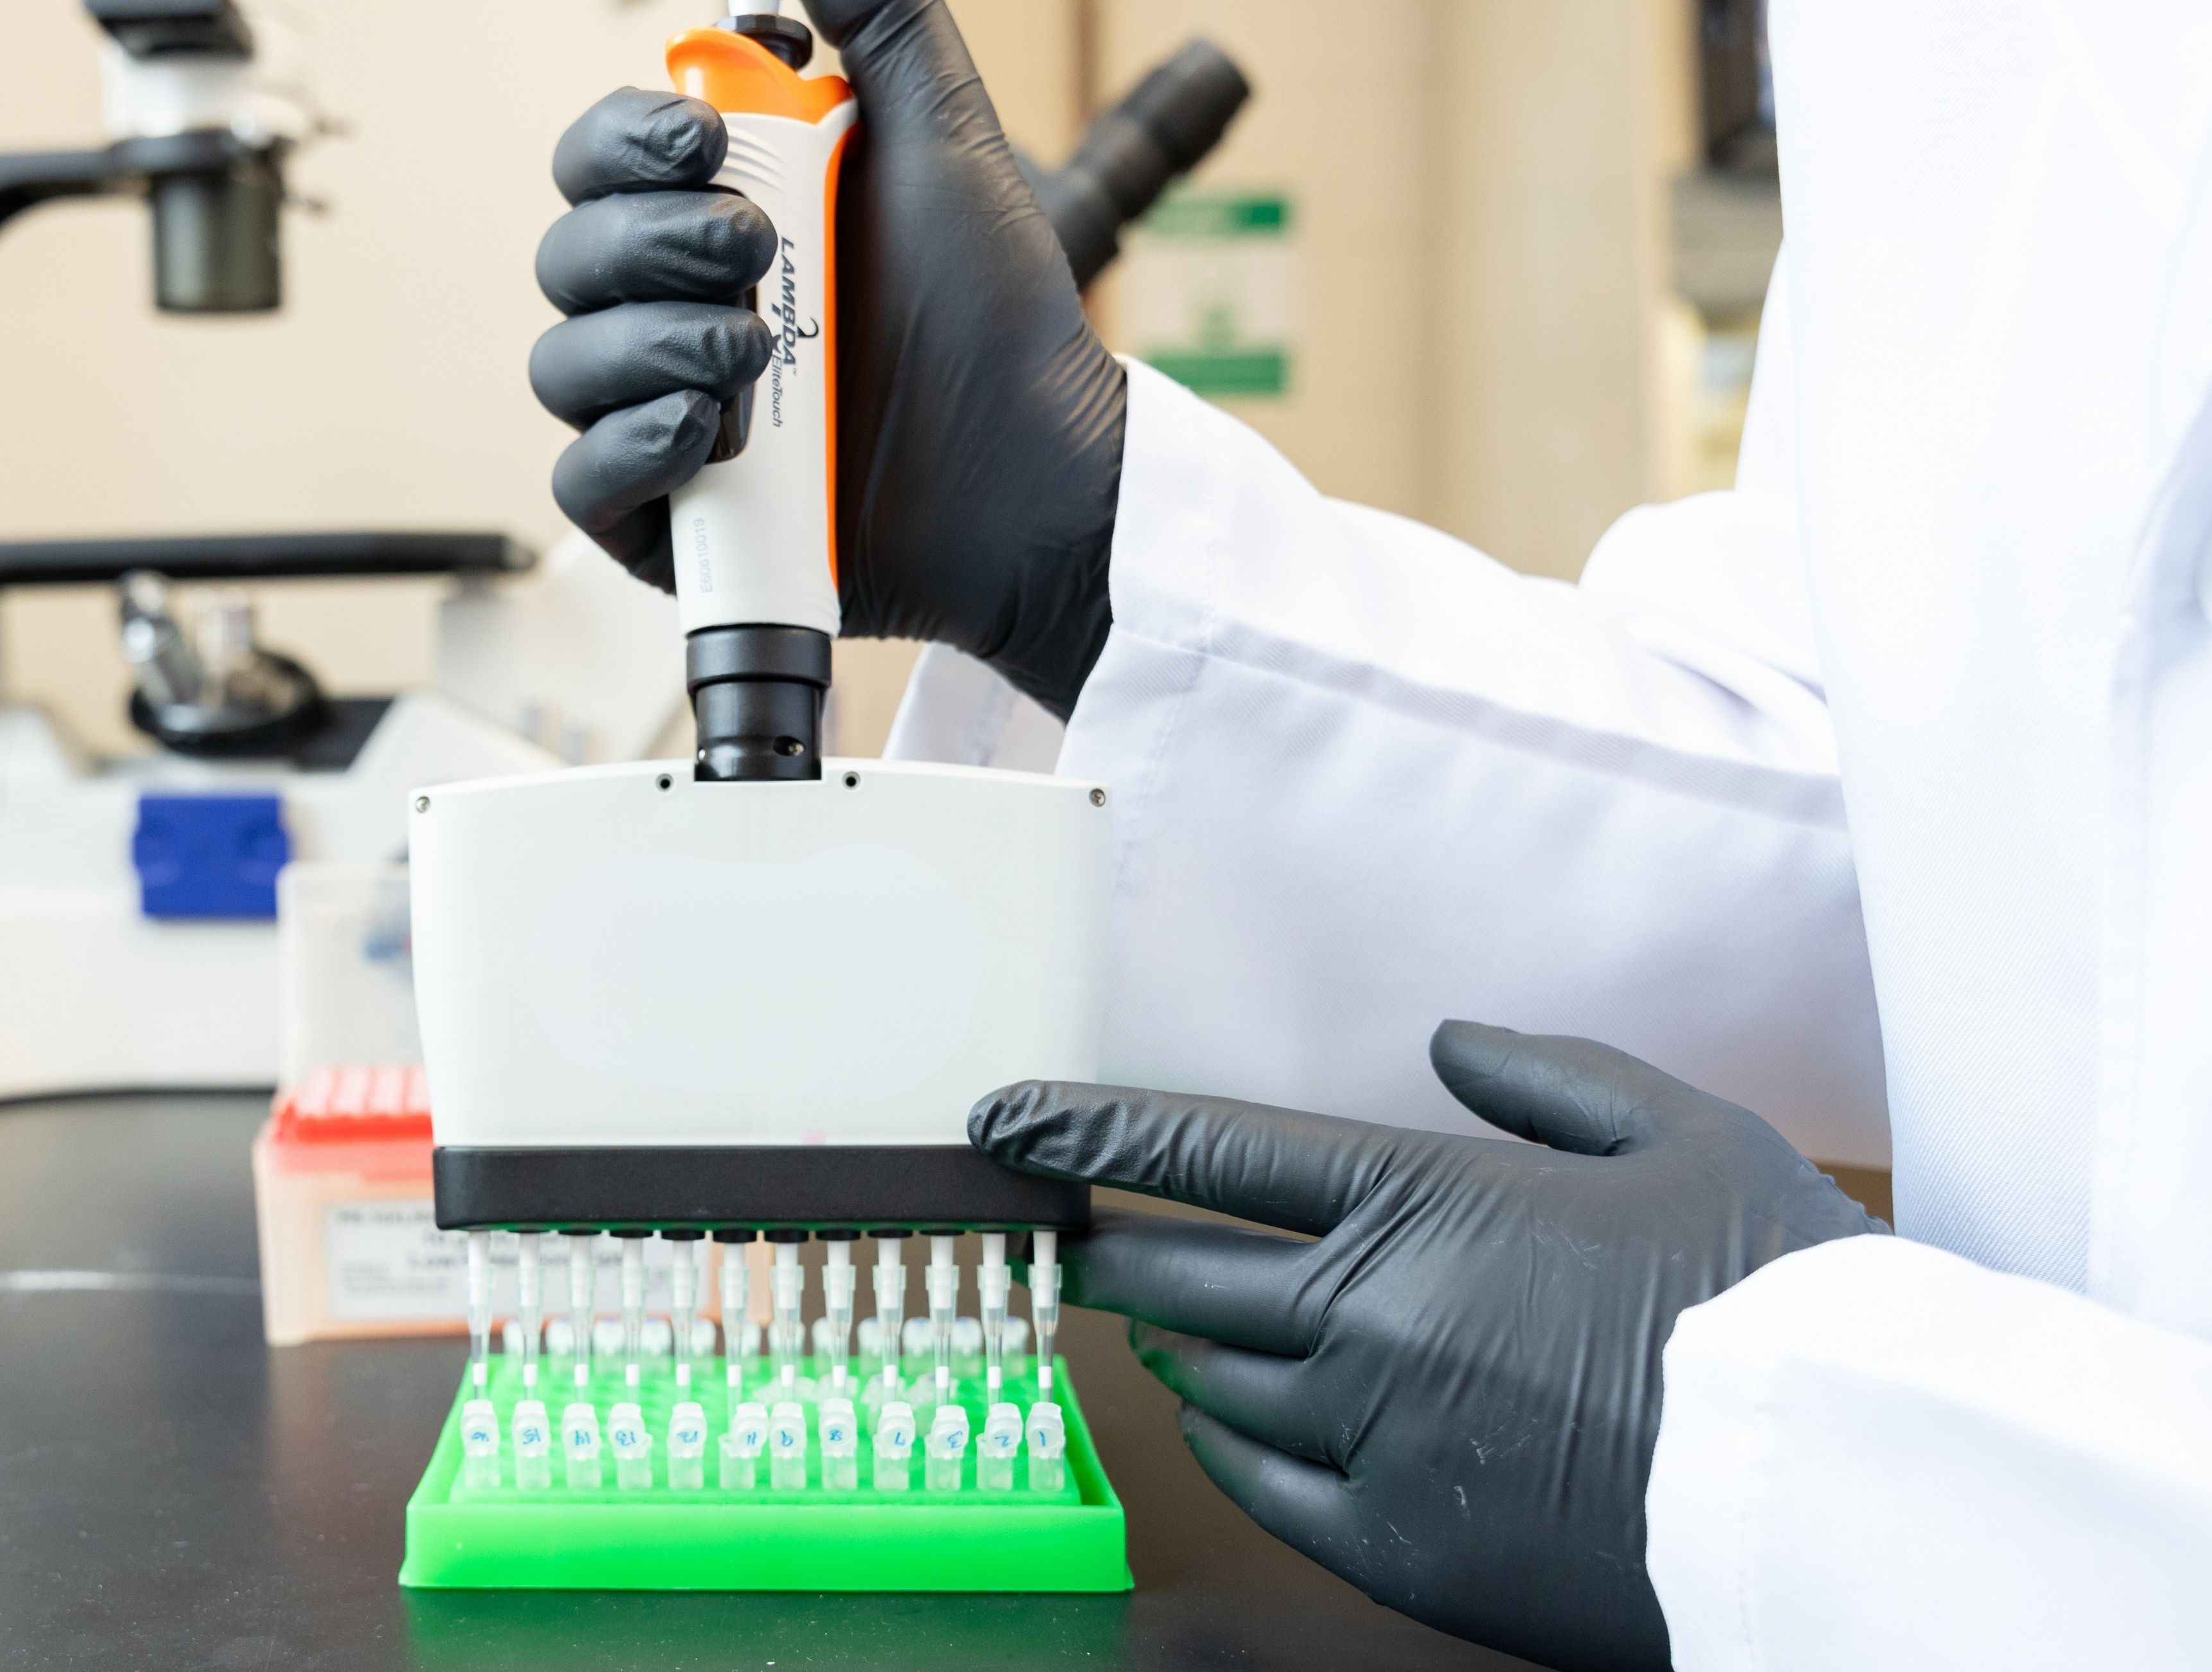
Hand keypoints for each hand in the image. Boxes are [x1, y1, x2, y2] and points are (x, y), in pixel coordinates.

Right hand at [528, 0, 1126, 716]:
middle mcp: (671, 311)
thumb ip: (883, 24)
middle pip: (568, 256)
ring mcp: (660, 415)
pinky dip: (632, 447)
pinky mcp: (667, 518)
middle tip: (757, 251)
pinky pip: (581, 481)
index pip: (598, 159)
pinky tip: (705, 434)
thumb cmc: (991, 316)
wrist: (1030, 470)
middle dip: (653, 244)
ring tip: (756, 353)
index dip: (627, 140)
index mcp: (714, 214)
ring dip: (654, 345)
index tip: (705, 141)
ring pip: (565, 365)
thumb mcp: (946, 142)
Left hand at [969, 1022, 1886, 1671]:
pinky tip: (1215, 1424)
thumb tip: (1448, 1044)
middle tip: (1049, 1240)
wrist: (1845, 1480)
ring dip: (1171, 1345)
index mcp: (1427, 1203)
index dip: (1087, 1135)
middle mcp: (1374, 1317)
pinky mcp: (1405, 1546)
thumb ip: (1550, 1077)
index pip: (1206, 1154)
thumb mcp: (1680, 1135)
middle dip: (1098, 1251)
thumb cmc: (1775, 1296)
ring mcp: (1379, 1437)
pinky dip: (1226, 1447)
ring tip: (1145, 1320)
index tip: (1000, 1123)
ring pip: (1218, 1381)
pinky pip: (1267, 1489)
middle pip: (1179, 1276)